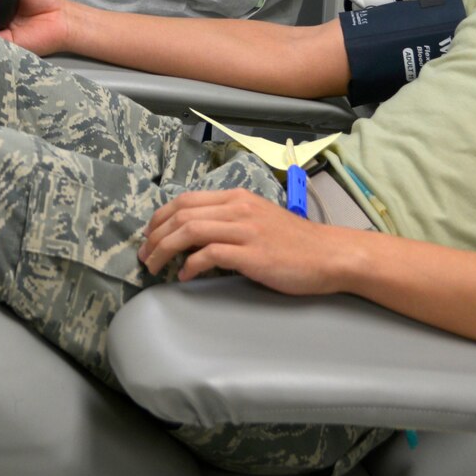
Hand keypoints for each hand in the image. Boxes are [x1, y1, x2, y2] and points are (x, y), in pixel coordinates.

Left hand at [138, 188, 352, 294]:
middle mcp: (238, 208)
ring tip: (155, 267)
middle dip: (155, 236)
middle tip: (144, 256)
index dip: (160, 218)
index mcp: (237, 197)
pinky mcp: (252, 254)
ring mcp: (245, 230)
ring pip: (189, 231)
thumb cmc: (295, 243)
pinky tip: (185, 277)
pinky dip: (191, 265)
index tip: (149, 236)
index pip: (185, 200)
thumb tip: (193, 237)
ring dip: (165, 250)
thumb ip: (228, 221)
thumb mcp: (258, 220)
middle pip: (181, 214)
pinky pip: (210, 254)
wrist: (330, 255)